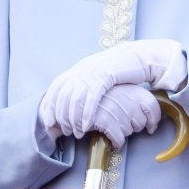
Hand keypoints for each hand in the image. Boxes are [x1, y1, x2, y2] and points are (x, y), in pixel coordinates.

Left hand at [39, 39, 185, 137]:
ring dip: (73, 119)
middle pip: (63, 96)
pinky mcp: (105, 76)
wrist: (139, 56)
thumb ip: (87, 83)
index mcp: (79, 68)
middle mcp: (82, 69)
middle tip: (64, 131)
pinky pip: (91, 98)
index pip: (56, 87)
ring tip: (76, 132)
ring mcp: (93, 72)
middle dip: (61, 116)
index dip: (50, 105)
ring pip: (75, 99)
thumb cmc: (120, 69)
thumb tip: (75, 99)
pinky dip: (86, 114)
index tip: (49, 121)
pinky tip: (86, 126)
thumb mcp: (99, 74)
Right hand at [90, 84, 161, 147]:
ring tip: (112, 125)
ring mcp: (116, 109)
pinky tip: (110, 136)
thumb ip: (136, 101)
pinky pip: (119, 139)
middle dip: (134, 127)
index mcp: (133, 89)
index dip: (153, 120)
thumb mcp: (121, 92)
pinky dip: (116, 141)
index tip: (150, 127)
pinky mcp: (105, 120)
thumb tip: (152, 121)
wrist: (77, 100)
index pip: (153, 106)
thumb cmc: (101, 98)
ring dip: (122, 132)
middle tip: (122, 123)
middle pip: (141, 123)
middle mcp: (127, 98)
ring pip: (129, 132)